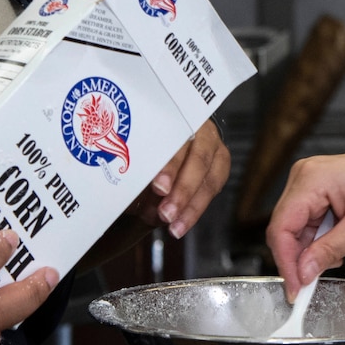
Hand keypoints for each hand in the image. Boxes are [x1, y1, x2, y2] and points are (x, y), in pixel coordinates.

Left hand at [132, 120, 229, 238]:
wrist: (166, 143)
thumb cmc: (146, 146)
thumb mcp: (137, 152)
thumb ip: (136, 168)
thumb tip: (124, 192)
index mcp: (178, 117)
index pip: (177, 139)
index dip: (169, 165)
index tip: (158, 187)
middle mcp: (201, 129)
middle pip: (198, 158)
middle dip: (182, 189)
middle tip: (165, 213)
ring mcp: (214, 147)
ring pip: (209, 178)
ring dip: (191, 206)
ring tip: (173, 227)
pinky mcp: (220, 165)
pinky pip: (212, 190)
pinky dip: (195, 210)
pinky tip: (181, 225)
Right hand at [266, 149, 344, 299]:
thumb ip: (329, 251)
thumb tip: (302, 272)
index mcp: (312, 178)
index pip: (282, 227)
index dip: (285, 262)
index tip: (295, 289)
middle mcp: (304, 174)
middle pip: (283, 227)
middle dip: (297, 258)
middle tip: (309, 285)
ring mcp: (308, 180)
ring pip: (293, 227)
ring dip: (309, 249)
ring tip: (336, 257)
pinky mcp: (314, 189)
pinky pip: (304, 221)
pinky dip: (316, 239)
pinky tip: (335, 245)